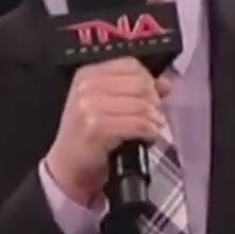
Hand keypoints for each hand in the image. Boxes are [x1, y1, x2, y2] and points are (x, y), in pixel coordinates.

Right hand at [44, 58, 170, 204]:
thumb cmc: (88, 137)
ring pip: (142, 104)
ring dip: (153, 120)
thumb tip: (166, 84)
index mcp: (88, 74)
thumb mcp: (106, 105)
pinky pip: (138, 124)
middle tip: (154, 117)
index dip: (149, 81)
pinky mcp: (97, 128)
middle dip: (154, 102)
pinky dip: (149, 132)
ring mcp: (89, 106)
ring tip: (150, 129)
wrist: (67, 168)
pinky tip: (146, 139)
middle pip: (139, 84)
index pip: (130, 65)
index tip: (153, 97)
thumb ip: (134, 90)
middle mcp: (86, 86)